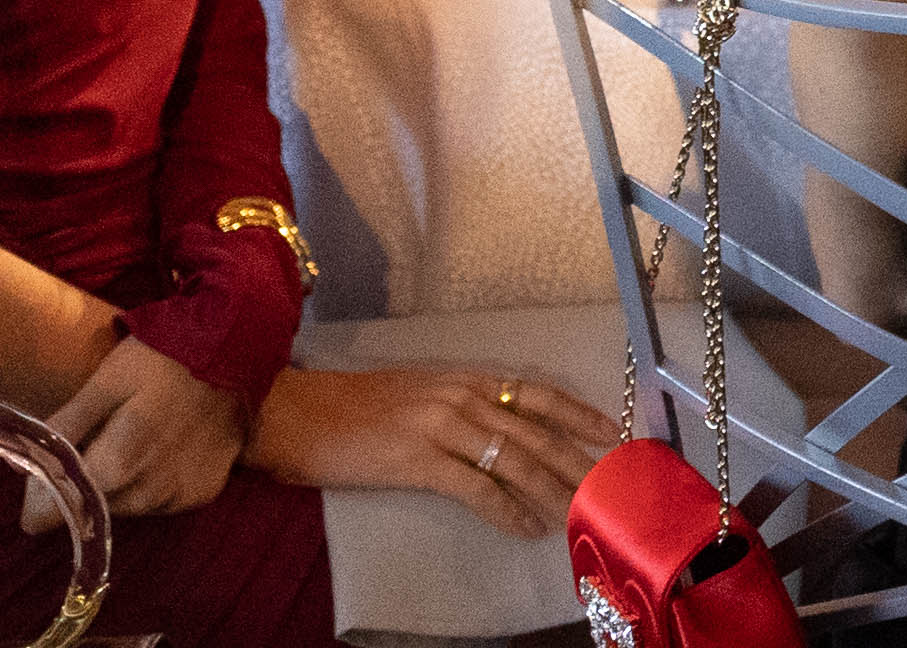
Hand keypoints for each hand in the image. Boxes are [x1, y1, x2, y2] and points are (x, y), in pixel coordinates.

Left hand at [46, 336, 247, 519]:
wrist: (240, 346)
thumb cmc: (164, 356)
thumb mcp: (105, 382)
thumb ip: (64, 428)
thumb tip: (23, 468)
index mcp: (117, 466)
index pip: (53, 515)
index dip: (40, 496)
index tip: (45, 470)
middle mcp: (148, 494)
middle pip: (90, 509)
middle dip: (84, 483)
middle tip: (96, 438)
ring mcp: (179, 496)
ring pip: (126, 506)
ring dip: (119, 484)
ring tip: (133, 438)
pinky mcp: (203, 493)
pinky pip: (160, 501)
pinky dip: (153, 481)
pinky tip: (164, 447)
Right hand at [250, 362, 598, 541]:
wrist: (294, 412)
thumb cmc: (351, 408)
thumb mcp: (417, 394)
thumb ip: (459, 408)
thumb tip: (499, 434)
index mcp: (463, 379)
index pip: (536, 394)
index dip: (577, 412)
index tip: (611, 432)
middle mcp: (460, 396)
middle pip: (534, 431)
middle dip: (576, 460)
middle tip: (608, 485)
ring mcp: (440, 426)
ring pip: (514, 460)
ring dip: (550, 490)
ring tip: (577, 513)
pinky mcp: (417, 459)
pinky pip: (476, 488)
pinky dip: (505, 510)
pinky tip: (524, 528)